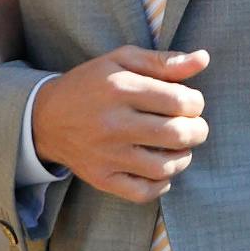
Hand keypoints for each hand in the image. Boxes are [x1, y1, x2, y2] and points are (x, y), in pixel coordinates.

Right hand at [32, 46, 209, 203]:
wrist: (45, 117)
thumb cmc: (91, 84)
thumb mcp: (121, 60)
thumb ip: (163, 61)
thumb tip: (203, 59)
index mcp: (120, 88)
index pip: (180, 101)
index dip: (196, 103)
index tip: (190, 102)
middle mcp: (113, 123)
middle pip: (177, 134)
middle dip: (197, 130)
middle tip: (194, 126)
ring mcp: (106, 155)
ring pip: (165, 166)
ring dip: (183, 157)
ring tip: (179, 147)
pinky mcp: (101, 178)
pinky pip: (143, 191)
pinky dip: (161, 184)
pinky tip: (161, 169)